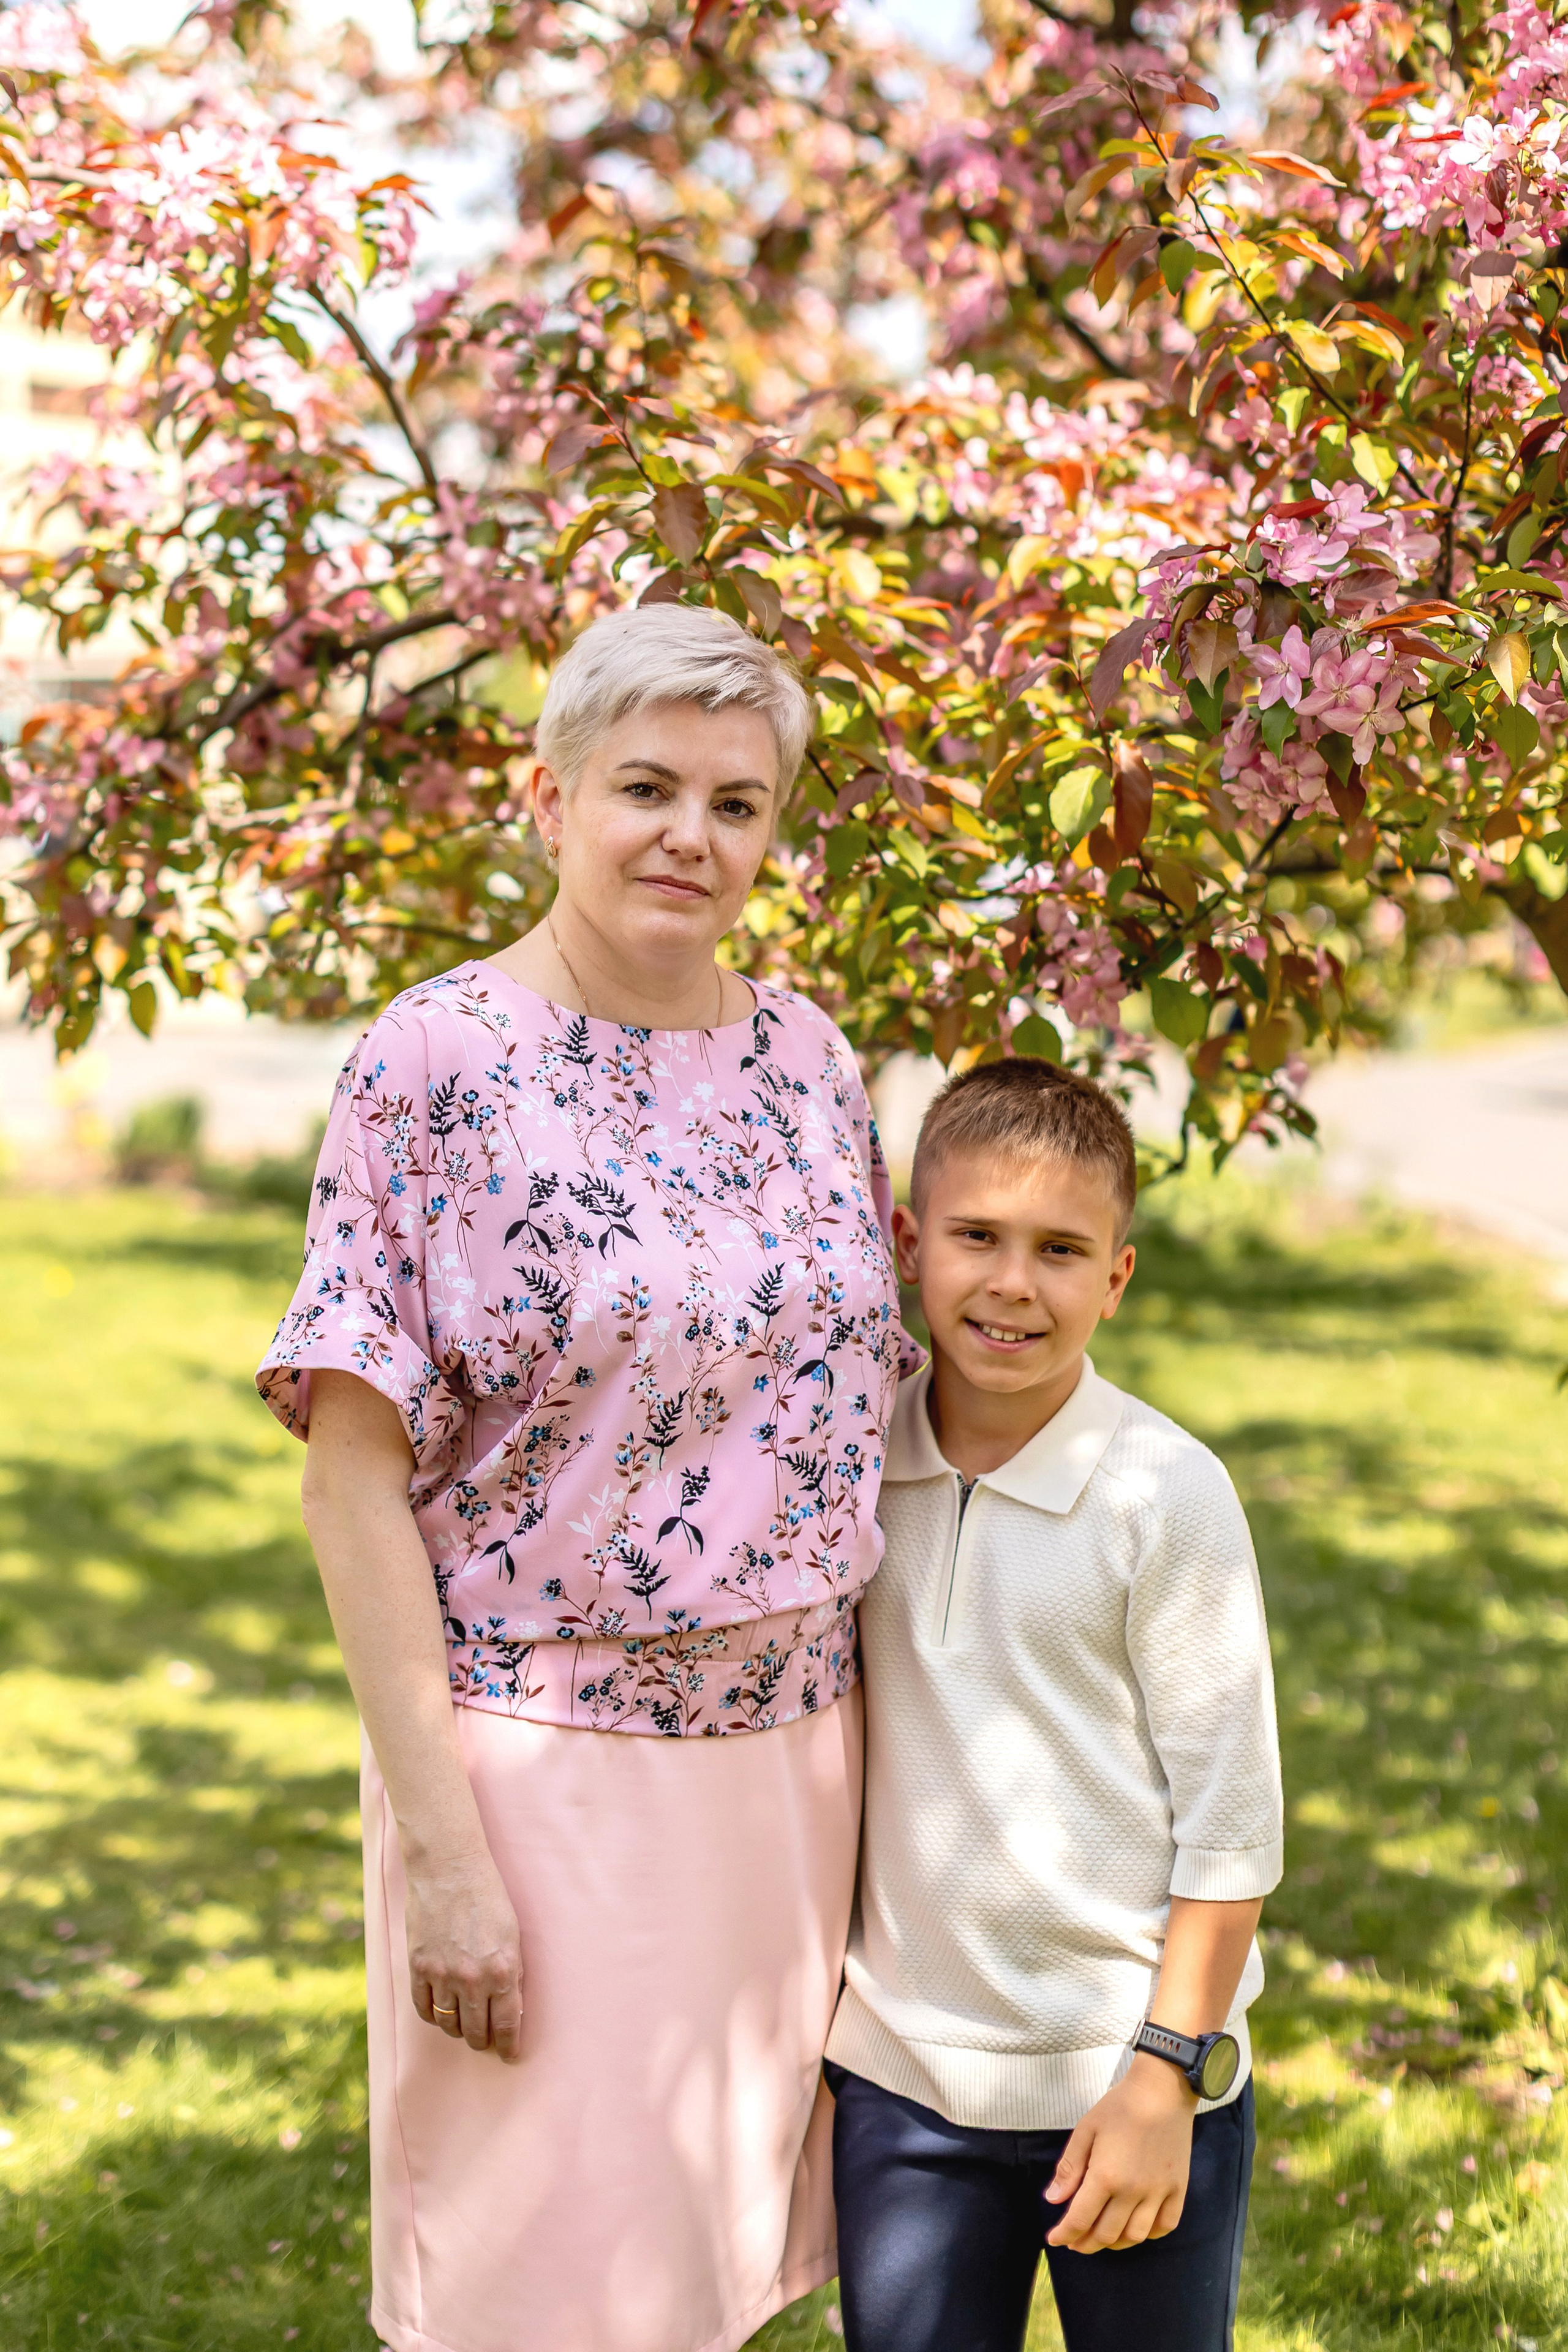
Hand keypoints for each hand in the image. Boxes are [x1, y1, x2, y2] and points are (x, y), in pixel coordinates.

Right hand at [404, 1854, 525, 2062]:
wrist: (450, 1869)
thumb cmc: (488, 1897)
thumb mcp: (513, 1935)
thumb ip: (512, 1974)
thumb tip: (512, 2009)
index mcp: (503, 1970)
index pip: (507, 2024)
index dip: (508, 2046)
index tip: (509, 2055)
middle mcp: (473, 1979)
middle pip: (476, 2031)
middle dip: (483, 2041)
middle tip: (485, 2041)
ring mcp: (443, 1975)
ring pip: (449, 2024)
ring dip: (458, 2029)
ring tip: (463, 2023)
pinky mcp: (418, 1967)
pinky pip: (424, 2009)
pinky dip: (433, 2016)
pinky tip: (440, 2011)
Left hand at [1044, 2054, 1195, 2252]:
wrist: (1162, 2091)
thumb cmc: (1119, 2107)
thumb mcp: (1086, 2130)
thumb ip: (1069, 2168)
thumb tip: (1053, 2200)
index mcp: (1105, 2176)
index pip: (1080, 2219)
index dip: (1064, 2234)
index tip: (1054, 2240)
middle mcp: (1132, 2192)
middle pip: (1106, 2234)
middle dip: (1086, 2243)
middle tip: (1075, 2242)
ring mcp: (1158, 2193)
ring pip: (1135, 2236)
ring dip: (1114, 2244)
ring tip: (1102, 2238)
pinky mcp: (1179, 2189)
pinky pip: (1165, 2226)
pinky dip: (1148, 2235)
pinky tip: (1136, 2229)